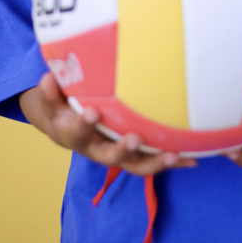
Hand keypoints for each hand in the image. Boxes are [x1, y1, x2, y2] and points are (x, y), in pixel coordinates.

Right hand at [19, 73, 196, 175]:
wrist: (66, 131)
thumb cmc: (63, 109)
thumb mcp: (52, 100)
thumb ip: (50, 92)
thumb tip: (48, 77)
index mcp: (75, 135)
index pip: (77, 131)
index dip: (83, 124)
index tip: (91, 112)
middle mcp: (96, 149)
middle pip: (109, 156)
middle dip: (122, 149)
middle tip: (135, 138)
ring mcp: (117, 154)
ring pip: (135, 165)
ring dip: (154, 162)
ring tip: (172, 156)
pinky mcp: (133, 156)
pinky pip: (153, 161)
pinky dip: (173, 161)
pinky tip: (193, 159)